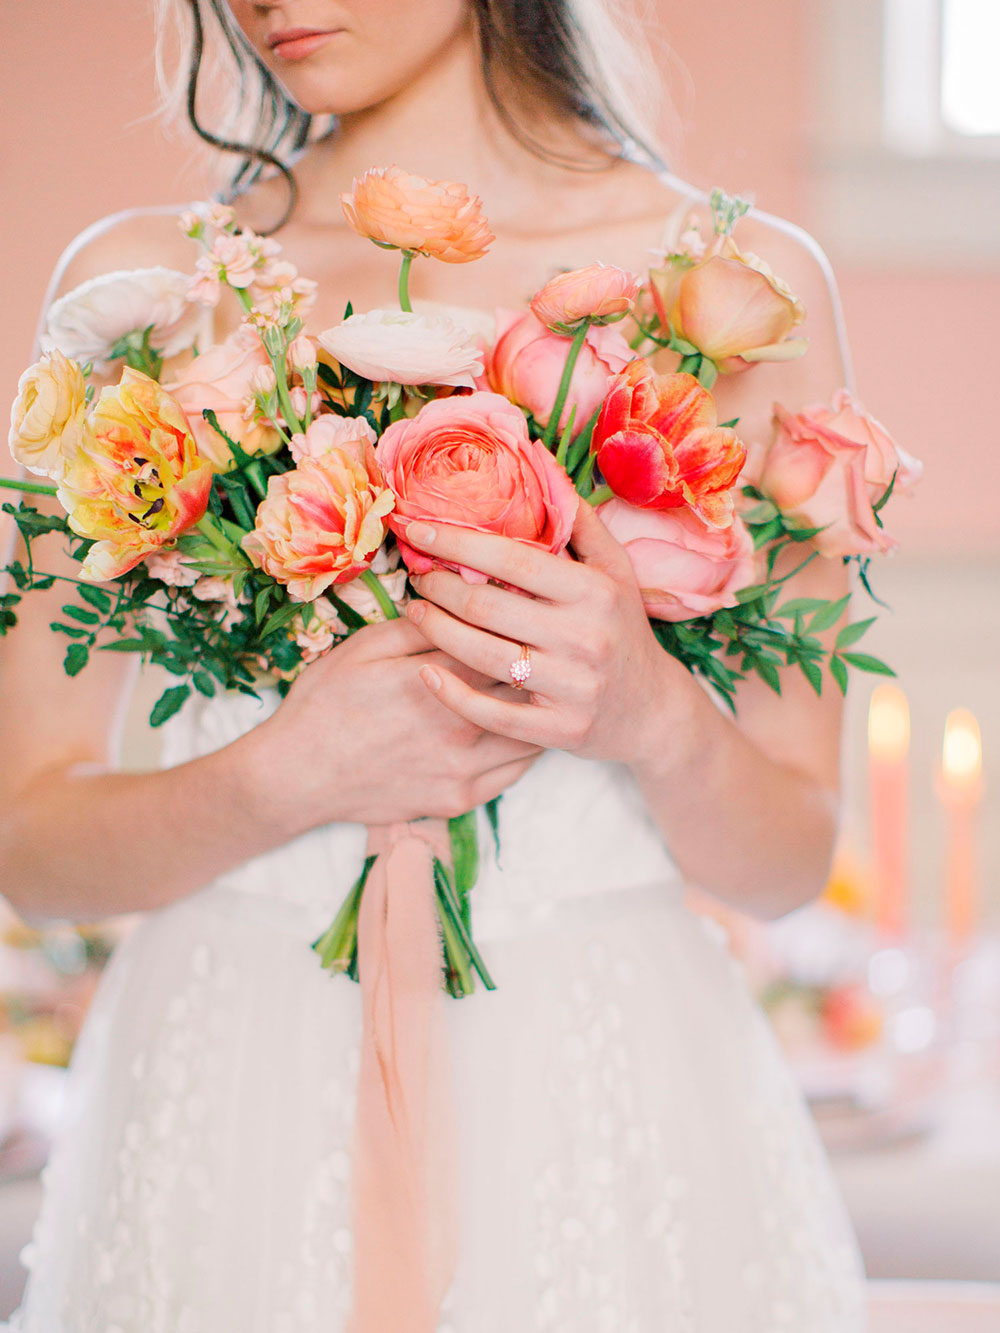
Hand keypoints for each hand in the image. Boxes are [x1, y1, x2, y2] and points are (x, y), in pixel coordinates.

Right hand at [250, 617, 542, 830]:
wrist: (298, 774)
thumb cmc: (327, 702)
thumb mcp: (366, 646)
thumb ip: (422, 626)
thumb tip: (461, 599)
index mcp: (444, 678)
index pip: (507, 643)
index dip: (523, 624)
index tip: (532, 612)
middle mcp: (465, 725)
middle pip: (529, 688)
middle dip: (540, 666)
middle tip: (549, 648)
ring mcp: (466, 769)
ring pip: (532, 734)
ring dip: (541, 710)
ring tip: (545, 689)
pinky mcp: (461, 800)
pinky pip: (515, 774)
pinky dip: (526, 749)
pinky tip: (522, 730)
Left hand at [402, 497, 691, 766]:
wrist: (653, 710)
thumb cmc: (622, 628)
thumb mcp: (615, 570)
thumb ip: (578, 522)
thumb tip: (539, 462)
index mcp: (595, 592)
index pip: (511, 560)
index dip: (456, 542)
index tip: (417, 529)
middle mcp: (585, 638)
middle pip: (486, 607)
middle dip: (438, 586)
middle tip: (416, 575)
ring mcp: (571, 687)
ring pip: (480, 655)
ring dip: (434, 630)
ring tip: (416, 611)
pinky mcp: (558, 730)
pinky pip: (489, 712)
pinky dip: (449, 692)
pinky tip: (424, 673)